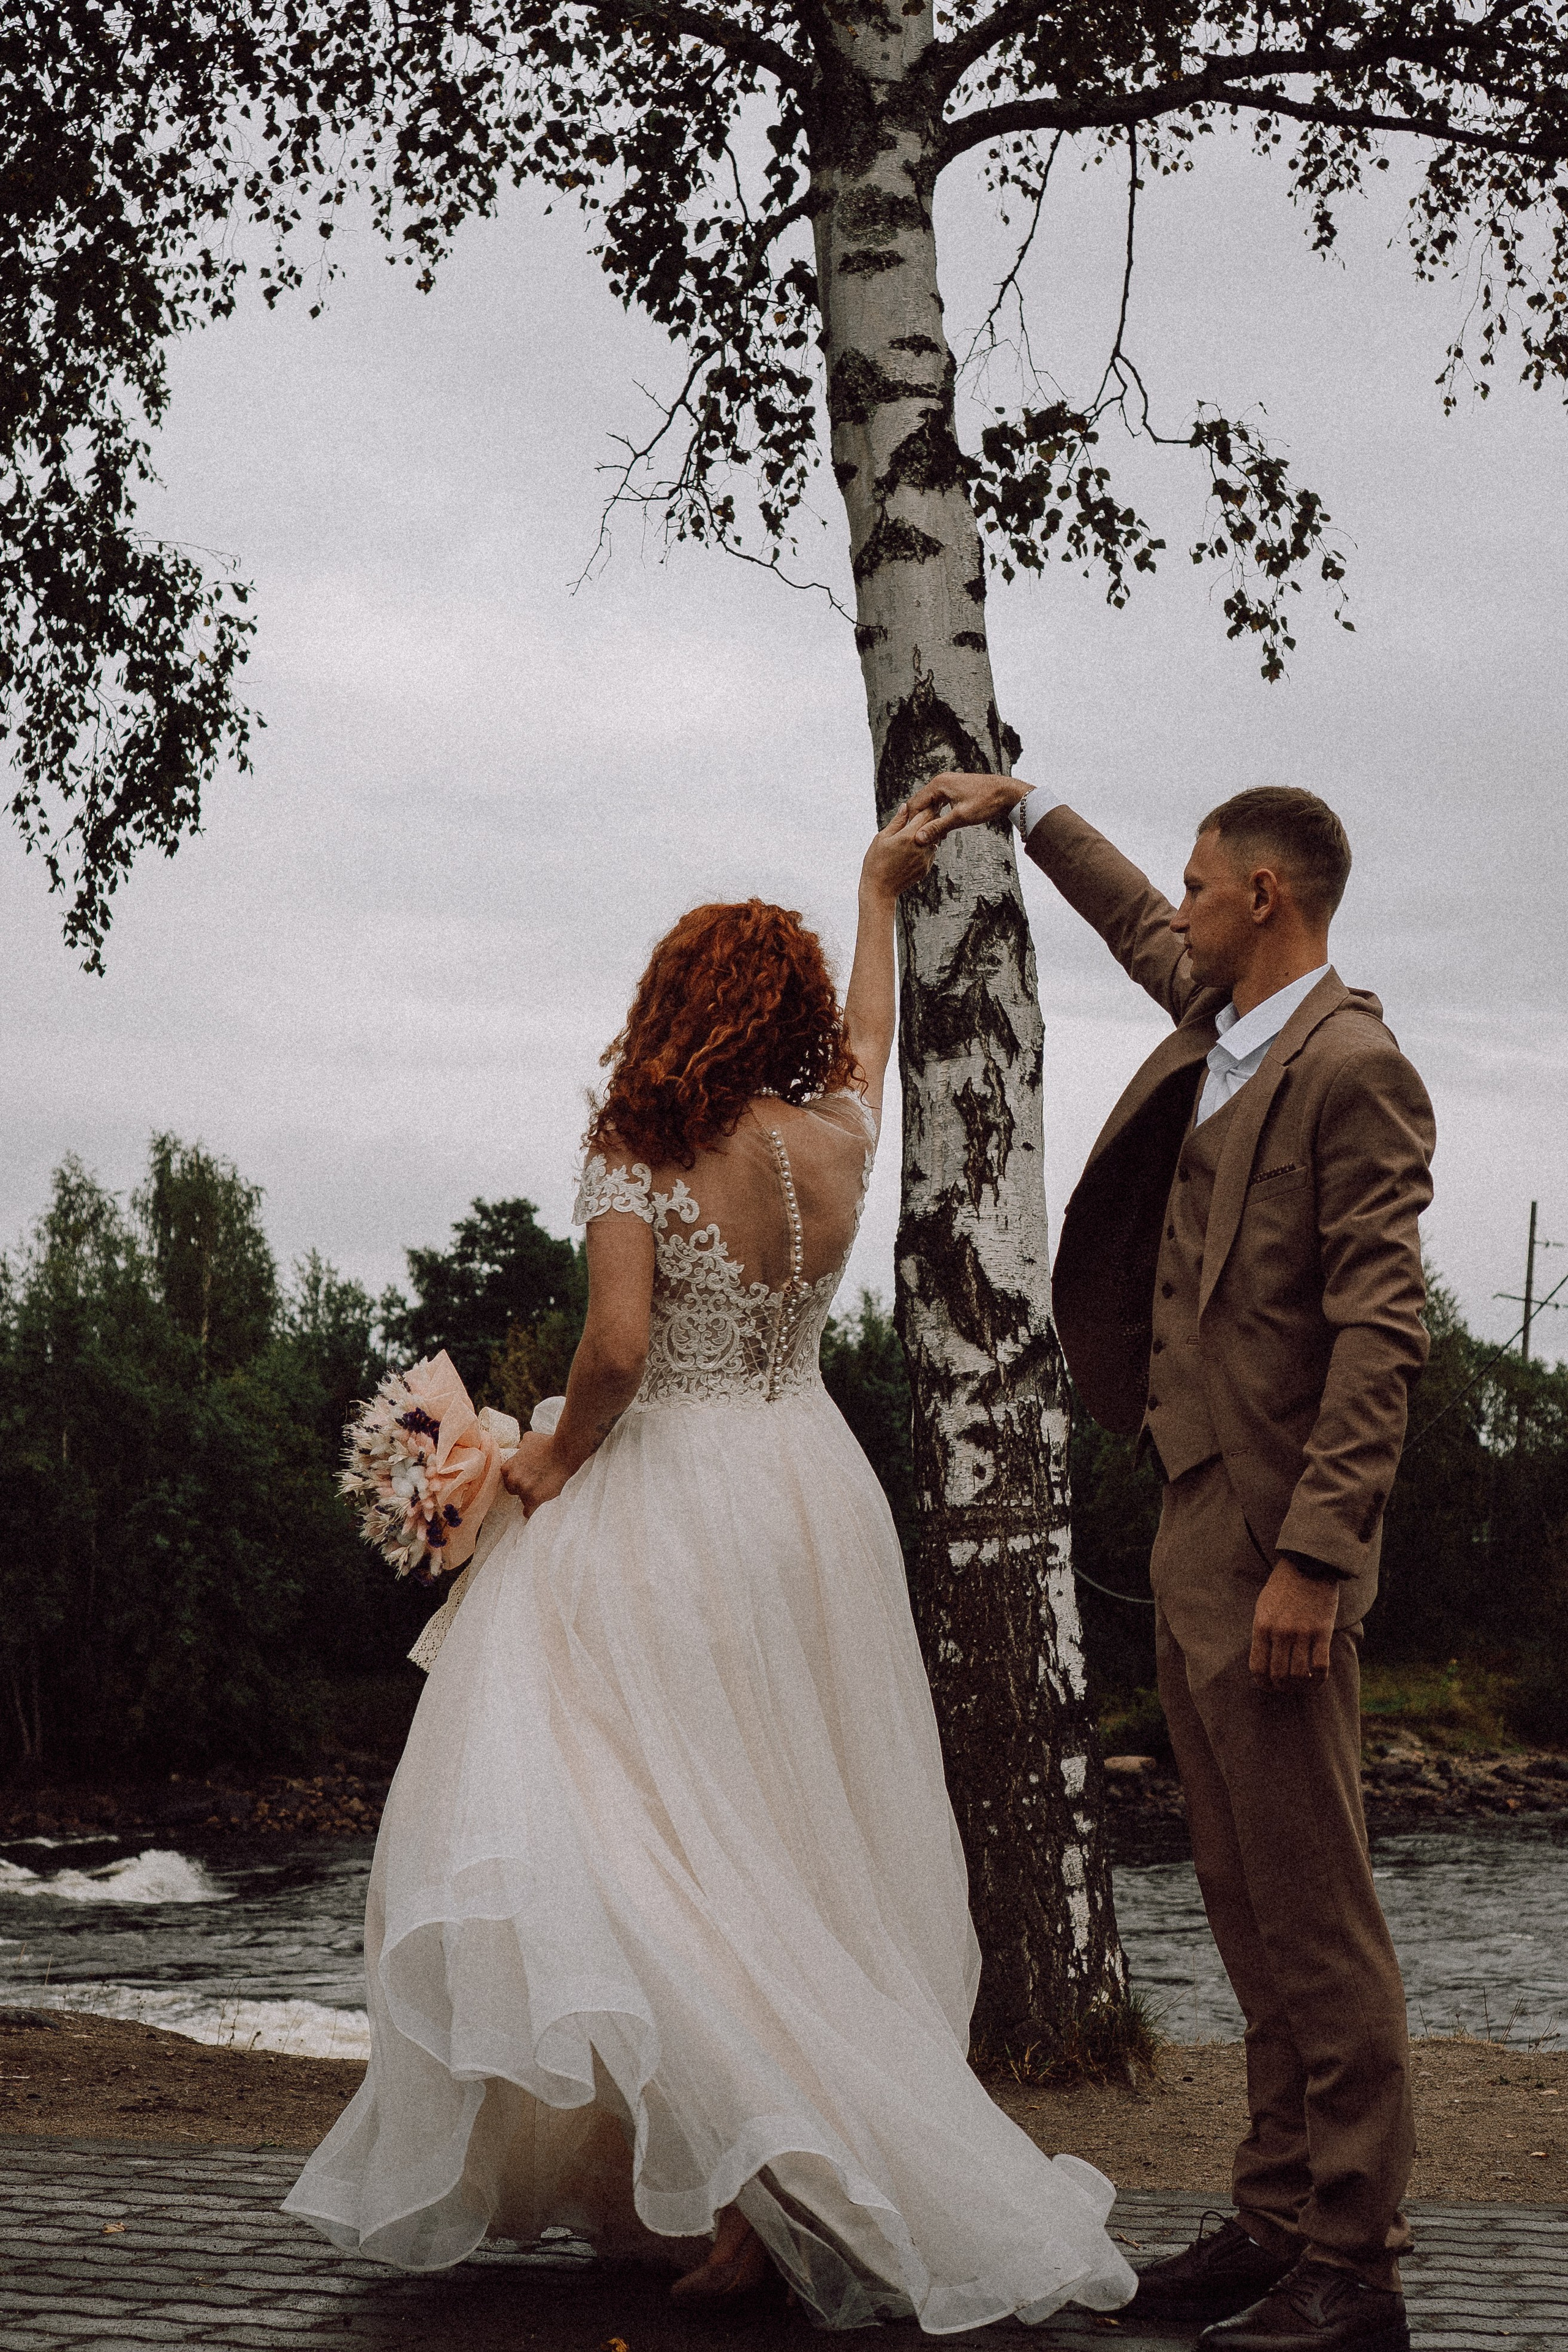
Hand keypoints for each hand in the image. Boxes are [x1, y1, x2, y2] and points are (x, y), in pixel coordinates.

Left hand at [501, 1430, 572, 1516]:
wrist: (564, 1451)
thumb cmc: (548, 1443)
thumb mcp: (529, 1439)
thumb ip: (521, 1446)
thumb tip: (519, 1449)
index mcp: (508, 1467)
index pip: (507, 1479)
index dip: (518, 1479)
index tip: (527, 1478)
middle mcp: (512, 1479)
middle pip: (513, 1491)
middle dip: (523, 1488)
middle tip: (537, 1483)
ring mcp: (523, 1490)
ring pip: (523, 1501)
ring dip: (531, 1497)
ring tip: (544, 1491)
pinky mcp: (534, 1499)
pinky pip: (528, 1512)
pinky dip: (533, 1511)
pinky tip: (539, 1506)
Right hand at [861, 800, 938, 900]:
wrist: (880, 890)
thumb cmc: (876, 862)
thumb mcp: (882, 838)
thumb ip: (897, 822)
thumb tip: (906, 807)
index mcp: (909, 836)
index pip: (926, 814)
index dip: (928, 806)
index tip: (927, 801)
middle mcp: (921, 847)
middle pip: (933, 826)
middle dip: (929, 819)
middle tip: (924, 815)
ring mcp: (925, 859)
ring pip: (933, 840)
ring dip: (927, 835)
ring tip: (915, 835)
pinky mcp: (926, 868)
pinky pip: (930, 853)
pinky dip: (924, 849)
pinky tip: (912, 851)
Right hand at [903, 770, 1028, 842]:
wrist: (1009, 794)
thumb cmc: (987, 802)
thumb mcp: (960, 817)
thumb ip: (938, 828)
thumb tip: (919, 838)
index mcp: (939, 784)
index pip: (914, 804)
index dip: (911, 822)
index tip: (911, 837)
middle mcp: (941, 781)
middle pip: (921, 803)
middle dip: (920, 821)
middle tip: (922, 839)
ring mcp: (948, 784)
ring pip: (931, 804)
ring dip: (930, 820)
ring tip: (933, 836)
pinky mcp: (956, 790)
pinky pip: (940, 803)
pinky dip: (939, 815)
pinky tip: (943, 829)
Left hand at [1249, 1558, 1340, 1689]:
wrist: (1308, 1565)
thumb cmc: (1283, 1586)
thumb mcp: (1263, 1606)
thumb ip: (1262, 1632)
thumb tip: (1263, 1660)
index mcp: (1261, 1626)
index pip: (1257, 1667)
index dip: (1262, 1683)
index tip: (1268, 1686)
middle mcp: (1280, 1632)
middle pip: (1278, 1675)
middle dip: (1282, 1687)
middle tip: (1287, 1688)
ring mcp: (1302, 1633)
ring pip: (1299, 1675)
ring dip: (1301, 1686)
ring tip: (1303, 1684)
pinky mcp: (1322, 1631)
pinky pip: (1321, 1666)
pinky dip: (1319, 1679)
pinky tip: (1318, 1678)